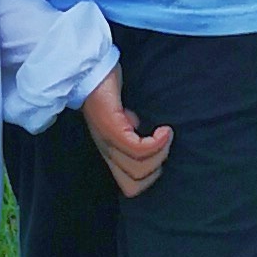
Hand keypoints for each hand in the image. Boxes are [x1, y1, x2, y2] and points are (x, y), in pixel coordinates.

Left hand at [82, 66, 172, 197]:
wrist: (90, 69)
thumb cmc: (108, 89)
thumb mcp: (123, 117)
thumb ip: (131, 132)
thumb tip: (145, 137)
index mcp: (109, 151)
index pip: (129, 187)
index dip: (149, 177)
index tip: (159, 154)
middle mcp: (106, 151)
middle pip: (135, 185)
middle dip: (157, 169)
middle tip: (164, 146)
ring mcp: (108, 141)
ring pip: (139, 169)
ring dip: (160, 154)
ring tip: (165, 136)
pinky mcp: (112, 128)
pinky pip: (138, 149)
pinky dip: (157, 143)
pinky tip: (164, 130)